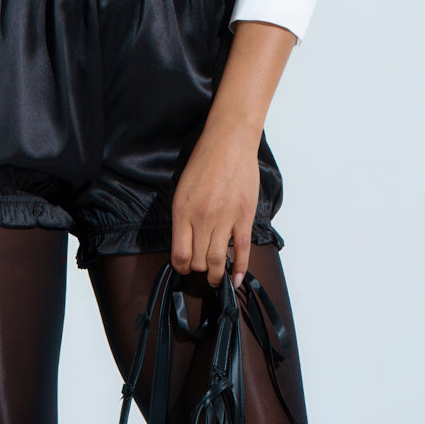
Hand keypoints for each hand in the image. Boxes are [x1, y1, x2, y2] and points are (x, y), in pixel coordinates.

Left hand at [170, 120, 260, 289]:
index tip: (183, 268)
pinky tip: (237, 279)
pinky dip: (240, 268)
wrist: (229, 143)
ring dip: (216, 275)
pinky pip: (242, 250)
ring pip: (218, 260)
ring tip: (216, 280)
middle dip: (198, 270)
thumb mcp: (182, 188)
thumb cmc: (204, 161)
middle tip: (201, 272)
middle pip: (199, 260)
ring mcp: (225, 219)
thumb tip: (185, 241)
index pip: (179, 253)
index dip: (181, 267)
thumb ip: (183, 216)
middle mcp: (202, 218)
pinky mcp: (244, 217)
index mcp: (183, 211)